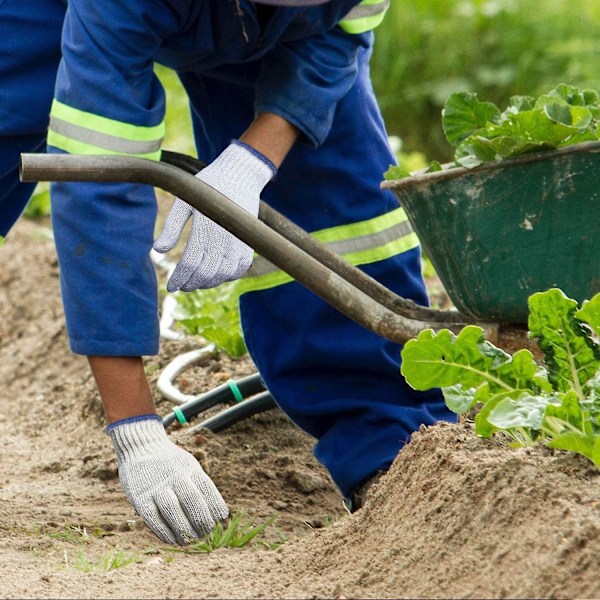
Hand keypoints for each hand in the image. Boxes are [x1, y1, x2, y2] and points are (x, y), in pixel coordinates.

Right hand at [107, 415, 228, 544]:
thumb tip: (219, 514)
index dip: (215, 504)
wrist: (140, 447)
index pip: (206, 486)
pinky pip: (153, 518)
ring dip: (184, 529)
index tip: (222, 518)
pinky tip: (173, 540)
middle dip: (201, 519)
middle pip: (191, 499)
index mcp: (189, 467)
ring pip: (172, 510)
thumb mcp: (188, 464)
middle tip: (207, 533)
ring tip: (191, 540)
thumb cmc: (170, 462)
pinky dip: (164, 532)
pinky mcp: (140, 498)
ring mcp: (156, 486)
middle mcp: (174, 475)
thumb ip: (199, 485)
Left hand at [153, 140, 275, 291]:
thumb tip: (157, 250)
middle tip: (182, 287)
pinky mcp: (249, 243)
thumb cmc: (207, 187)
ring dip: (209, 282)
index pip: (190, 263)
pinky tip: (216, 276)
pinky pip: (239, 269)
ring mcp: (239, 242)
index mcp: (205, 228)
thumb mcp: (184, 201)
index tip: (171, 287)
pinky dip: (227, 276)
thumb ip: (171, 226)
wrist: (240, 175)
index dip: (179, 278)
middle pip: (206, 273)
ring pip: (223, 275)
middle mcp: (224, 238)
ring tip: (197, 282)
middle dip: (192, 283)